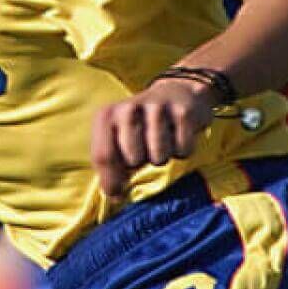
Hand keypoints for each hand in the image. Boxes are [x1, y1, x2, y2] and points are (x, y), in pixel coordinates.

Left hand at [90, 77, 218, 199]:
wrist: (177, 92)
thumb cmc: (142, 124)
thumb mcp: (118, 137)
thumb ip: (110, 163)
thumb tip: (113, 196)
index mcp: (106, 116)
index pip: (103, 156)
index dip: (110, 181)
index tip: (117, 194)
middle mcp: (128, 108)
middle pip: (133, 159)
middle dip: (142, 162)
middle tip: (145, 148)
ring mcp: (156, 108)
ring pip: (158, 157)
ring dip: (163, 156)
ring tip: (162, 141)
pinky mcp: (183, 112)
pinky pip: (183, 150)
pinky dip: (183, 149)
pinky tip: (178, 134)